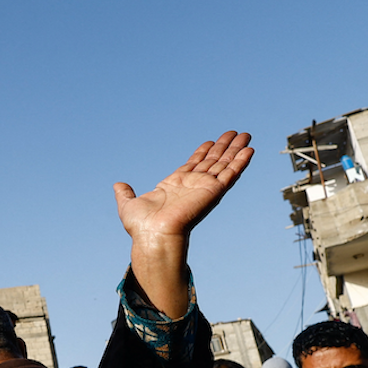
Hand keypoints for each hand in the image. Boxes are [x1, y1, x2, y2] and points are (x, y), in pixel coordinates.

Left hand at [114, 131, 252, 318]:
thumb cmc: (141, 226)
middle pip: (212, 161)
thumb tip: (117, 186)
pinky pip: (231, 174)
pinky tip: (249, 150)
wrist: (153, 234)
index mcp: (175, 185)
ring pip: (224, 164)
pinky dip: (240, 162)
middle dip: (224, 147)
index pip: (194, 164)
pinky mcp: (213, 191)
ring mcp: (204, 187)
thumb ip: (125, 194)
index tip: (212, 141)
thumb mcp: (128, 205)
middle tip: (235, 133)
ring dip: (236, 150)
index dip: (203, 152)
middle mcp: (192, 185)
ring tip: (246, 135)